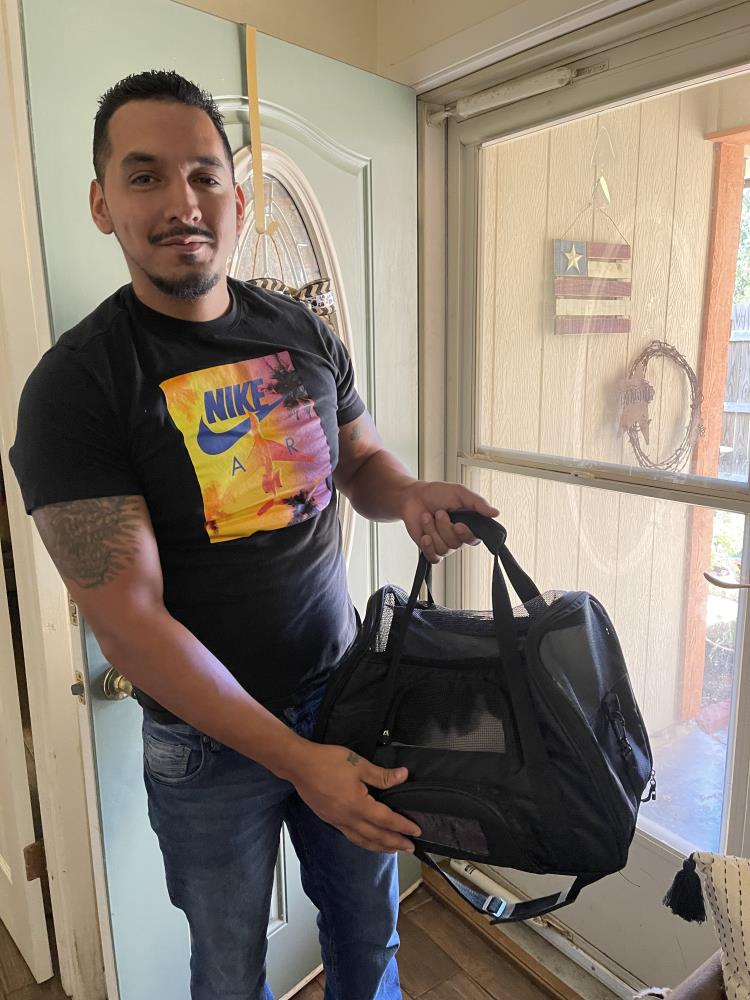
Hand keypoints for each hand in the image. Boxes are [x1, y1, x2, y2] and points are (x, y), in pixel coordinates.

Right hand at [291, 743, 421, 852]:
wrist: (299, 765)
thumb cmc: (328, 762)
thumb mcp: (358, 764)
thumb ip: (382, 775)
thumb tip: (403, 776)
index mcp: (358, 806)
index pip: (386, 820)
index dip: (403, 826)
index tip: (416, 832)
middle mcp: (348, 819)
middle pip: (376, 836)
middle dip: (395, 843)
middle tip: (410, 848)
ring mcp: (337, 822)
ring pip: (362, 840)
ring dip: (379, 847)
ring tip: (392, 850)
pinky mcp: (330, 820)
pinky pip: (351, 836)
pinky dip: (364, 842)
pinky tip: (367, 840)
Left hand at [399, 481, 498, 563]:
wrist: (413, 496)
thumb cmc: (436, 493)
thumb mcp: (460, 493)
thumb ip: (478, 503)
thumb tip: (496, 513)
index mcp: (468, 525)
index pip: (474, 539)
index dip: (465, 534)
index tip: (458, 525)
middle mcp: (457, 537)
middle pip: (456, 543)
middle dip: (444, 527)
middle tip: (439, 512)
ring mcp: (443, 544)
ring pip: (443, 549)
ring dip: (432, 530)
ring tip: (427, 517)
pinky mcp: (430, 549)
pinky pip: (434, 557)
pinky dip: (428, 547)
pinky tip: (425, 536)